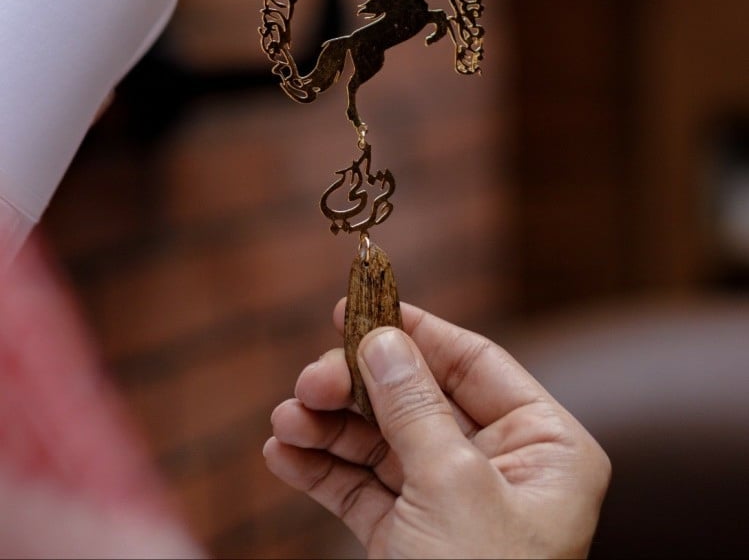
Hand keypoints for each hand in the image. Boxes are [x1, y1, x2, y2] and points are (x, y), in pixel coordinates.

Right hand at [265, 301, 610, 558]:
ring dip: (329, 428)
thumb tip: (383, 338)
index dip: (415, 331)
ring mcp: (452, 505)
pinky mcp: (411, 541)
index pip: (474, 364)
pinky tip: (283, 454)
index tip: (360, 304)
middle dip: (357, 389)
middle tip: (308, 382)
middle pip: (417, 399)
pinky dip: (322, 471)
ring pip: (382, 444)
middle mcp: (501, 469)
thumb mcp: (452, 489)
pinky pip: (363, 491)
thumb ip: (413, 408)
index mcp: (544, 448)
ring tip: (285, 421)